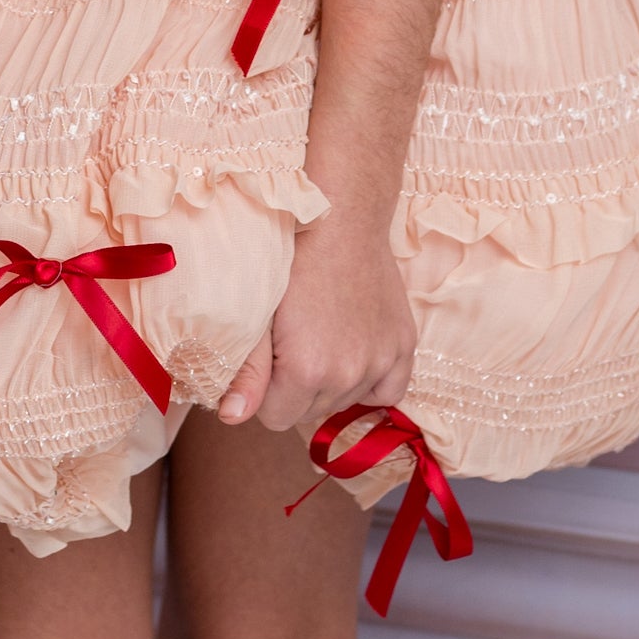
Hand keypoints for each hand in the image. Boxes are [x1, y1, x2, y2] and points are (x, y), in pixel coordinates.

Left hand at [218, 195, 418, 437]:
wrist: (341, 219)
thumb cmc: (290, 261)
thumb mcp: (257, 315)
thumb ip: (247, 373)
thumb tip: (233, 418)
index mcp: (306, 371)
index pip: (275, 418)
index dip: (267, 391)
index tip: (270, 357)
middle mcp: (348, 375)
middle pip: (310, 413)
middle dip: (297, 388)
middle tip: (296, 341)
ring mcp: (381, 361)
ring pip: (346, 402)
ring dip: (333, 383)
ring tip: (325, 337)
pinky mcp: (405, 346)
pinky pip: (390, 392)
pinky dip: (372, 381)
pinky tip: (357, 355)